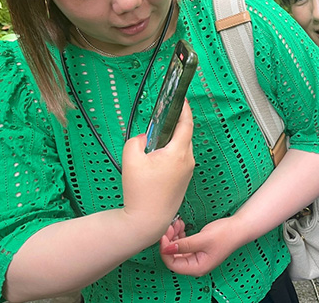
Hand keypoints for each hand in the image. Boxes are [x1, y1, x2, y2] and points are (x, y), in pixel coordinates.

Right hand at [121, 100, 194, 239]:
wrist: (147, 221)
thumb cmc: (140, 191)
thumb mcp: (131, 159)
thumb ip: (137, 140)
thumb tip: (146, 138)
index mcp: (178, 152)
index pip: (186, 123)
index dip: (184, 108)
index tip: (182, 98)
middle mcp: (187, 160)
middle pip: (184, 134)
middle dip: (174, 124)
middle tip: (161, 116)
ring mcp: (188, 171)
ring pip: (181, 147)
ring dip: (170, 140)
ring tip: (155, 139)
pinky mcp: (184, 180)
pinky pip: (179, 159)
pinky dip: (171, 152)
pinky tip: (157, 156)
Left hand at [160, 216, 239, 276]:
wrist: (239, 227)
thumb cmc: (225, 234)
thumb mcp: (202, 239)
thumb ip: (184, 245)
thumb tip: (166, 249)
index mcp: (197, 267)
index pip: (172, 264)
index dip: (165, 250)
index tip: (163, 236)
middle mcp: (195, 265)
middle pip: (173, 257)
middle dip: (169, 241)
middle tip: (169, 226)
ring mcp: (196, 257)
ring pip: (177, 249)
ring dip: (174, 237)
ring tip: (177, 223)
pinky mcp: (197, 249)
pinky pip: (183, 244)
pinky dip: (180, 235)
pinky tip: (181, 226)